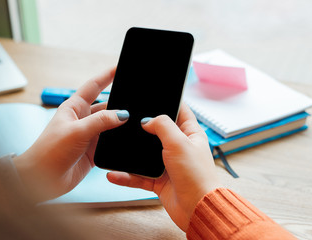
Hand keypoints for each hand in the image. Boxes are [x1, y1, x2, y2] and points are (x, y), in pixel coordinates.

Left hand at [14, 68, 128, 200]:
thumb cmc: (50, 151)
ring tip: (135, 122)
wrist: (42, 179)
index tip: (119, 67)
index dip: (106, 76)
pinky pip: (111, 142)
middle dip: (120, 103)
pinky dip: (119, 141)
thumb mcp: (77, 131)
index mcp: (74, 107)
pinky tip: (128, 140)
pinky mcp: (94, 151)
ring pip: (111, 125)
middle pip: (106, 106)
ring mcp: (89, 135)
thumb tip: (122, 114)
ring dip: (121, 125)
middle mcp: (83, 119)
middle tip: (135, 100)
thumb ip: (101, 121)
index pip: (93, 86)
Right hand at [107, 103, 220, 231]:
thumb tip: (147, 120)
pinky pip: (139, 176)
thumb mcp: (179, 143)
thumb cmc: (197, 176)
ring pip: (145, 155)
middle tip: (127, 119)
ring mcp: (168, 164)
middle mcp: (179, 147)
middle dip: (143, 127)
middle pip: (159, 132)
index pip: (180, 111)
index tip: (155, 94)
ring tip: (116, 147)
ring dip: (131, 154)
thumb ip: (162, 125)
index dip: (169, 102)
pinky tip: (114, 174)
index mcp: (190, 134)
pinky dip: (126, 176)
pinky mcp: (159, 181)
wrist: (197, 209)